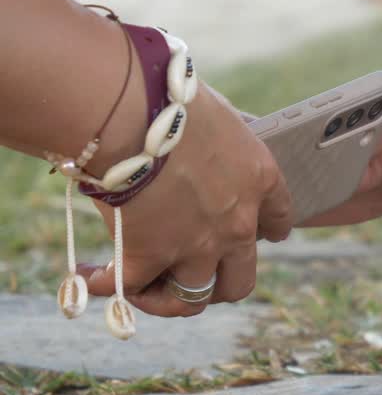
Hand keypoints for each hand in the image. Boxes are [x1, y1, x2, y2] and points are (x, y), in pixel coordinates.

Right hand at [80, 80, 292, 316]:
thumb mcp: (213, 116)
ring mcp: (196, 246)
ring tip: (143, 287)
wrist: (131, 110)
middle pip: (241, 279)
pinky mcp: (149, 255)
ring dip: (168, 297)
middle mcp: (237, 222)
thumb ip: (214, 143)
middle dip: (220, 282)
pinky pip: (131, 287)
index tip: (264, 235)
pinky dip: (107, 284)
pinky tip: (89, 275)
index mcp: (259, 180)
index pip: (281, 218)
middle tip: (193, 271)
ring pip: (195, 298)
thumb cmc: (167, 96)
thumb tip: (194, 143)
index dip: (270, 230)